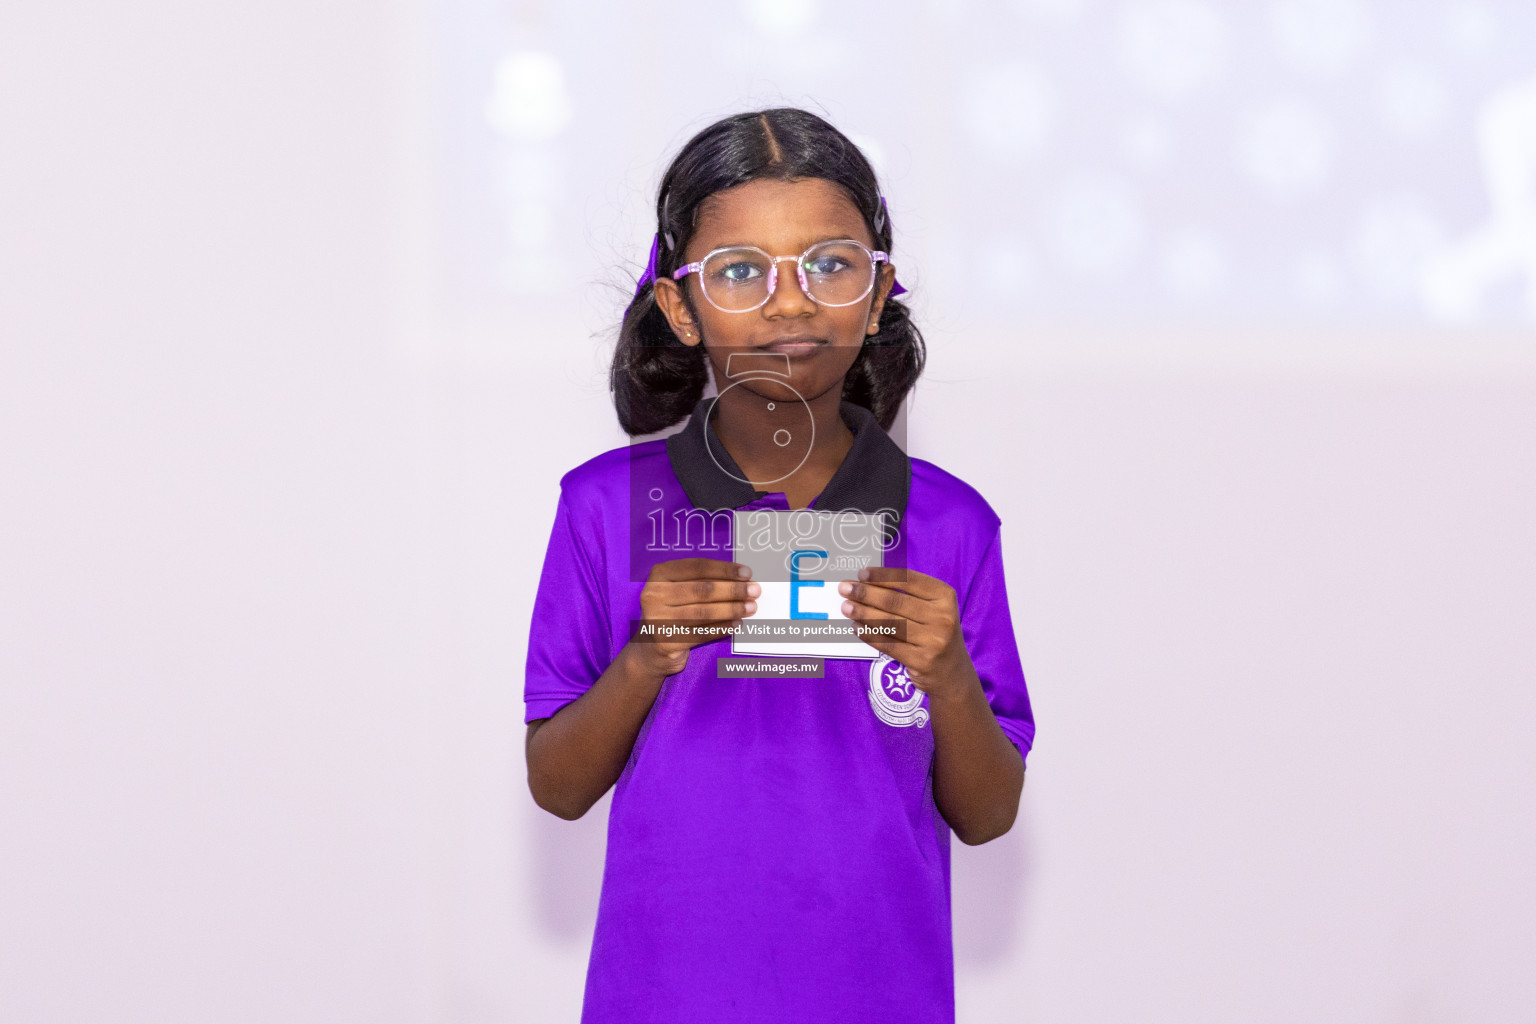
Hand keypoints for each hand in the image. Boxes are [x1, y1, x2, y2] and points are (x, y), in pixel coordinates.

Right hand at [633, 558, 758, 676]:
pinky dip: (722, 628)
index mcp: (659, 575)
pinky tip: (737, 624)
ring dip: (731, 609)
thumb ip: (703, 581)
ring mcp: (658, 619)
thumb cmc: (673, 611)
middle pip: (702, 590)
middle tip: (755, 591)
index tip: (747, 573)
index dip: (724, 569)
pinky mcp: (666, 642)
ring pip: (703, 613)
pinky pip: (701, 633)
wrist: (651, 648)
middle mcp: (654, 595)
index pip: (697, 567)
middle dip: (732, 590)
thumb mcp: (680, 590)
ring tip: (751, 608)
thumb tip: (742, 579)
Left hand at [838, 567, 976, 701]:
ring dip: (863, 613)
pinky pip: (888, 644)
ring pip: (889, 623)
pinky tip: (856, 628)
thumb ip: (908, 595)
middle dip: (865, 593)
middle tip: (844, 588)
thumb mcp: (933, 609)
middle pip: (895, 601)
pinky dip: (869, 635)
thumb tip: (868, 583)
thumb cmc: (935, 633)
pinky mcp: (921, 660)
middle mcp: (942, 617)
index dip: (882, 575)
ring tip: (846, 607)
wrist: (952, 673)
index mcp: (945, 597)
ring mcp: (933, 641)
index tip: (861, 573)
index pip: (909, 580)